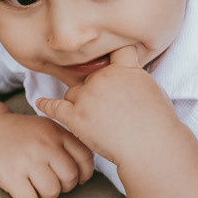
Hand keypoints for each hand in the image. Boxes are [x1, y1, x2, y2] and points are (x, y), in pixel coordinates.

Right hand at [0, 111, 97, 197]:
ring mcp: (27, 161)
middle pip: (69, 179)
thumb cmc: (19, 135)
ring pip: (52, 193)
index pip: (84, 158)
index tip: (75, 178)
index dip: (83, 174)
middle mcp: (44, 146)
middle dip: (63, 186)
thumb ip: (67, 144)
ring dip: (46, 195)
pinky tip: (25, 193)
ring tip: (36, 186)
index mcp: (56, 132)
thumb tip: (84, 175)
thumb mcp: (46, 128)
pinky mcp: (10, 177)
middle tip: (50, 181)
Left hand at [35, 46, 179, 166]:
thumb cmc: (158, 123)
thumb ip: (133, 78)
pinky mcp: (76, 116)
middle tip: (109, 109)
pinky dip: (46, 105)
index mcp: (124, 69)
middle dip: (95, 90)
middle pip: (89, 77)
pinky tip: (40, 102)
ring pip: (73, 92)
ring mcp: (87, 97)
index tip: (104, 53)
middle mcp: (103, 78)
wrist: (151, 146)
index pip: (115, 50)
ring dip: (79, 102)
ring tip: (96, 120)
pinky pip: (54, 107)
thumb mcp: (152, 89)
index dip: (111, 54)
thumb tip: (124, 76)